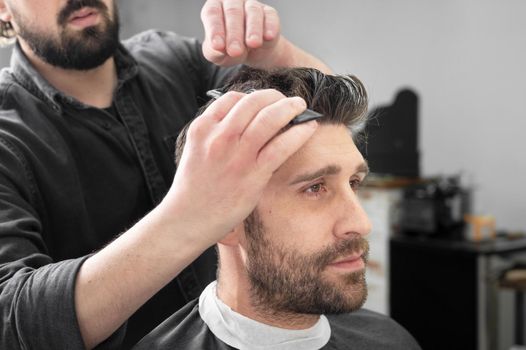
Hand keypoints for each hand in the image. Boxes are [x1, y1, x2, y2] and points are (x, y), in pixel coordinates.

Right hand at [164, 90, 317, 245]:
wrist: (188, 218)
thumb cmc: (195, 186)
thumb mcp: (197, 149)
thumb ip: (217, 133)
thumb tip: (248, 120)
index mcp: (203, 128)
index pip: (233, 98)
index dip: (253, 96)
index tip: (265, 101)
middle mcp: (219, 137)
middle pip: (253, 102)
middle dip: (274, 96)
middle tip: (286, 100)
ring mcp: (237, 155)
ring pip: (269, 118)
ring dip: (290, 107)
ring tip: (300, 106)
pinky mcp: (253, 174)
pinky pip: (282, 146)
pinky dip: (299, 132)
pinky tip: (308, 127)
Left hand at [201, 0, 281, 66]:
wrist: (253, 53)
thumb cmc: (229, 49)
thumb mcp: (218, 54)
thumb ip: (214, 51)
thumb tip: (219, 48)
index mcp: (214, 8)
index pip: (212, 13)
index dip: (215, 29)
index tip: (218, 46)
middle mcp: (233, 3)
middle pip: (233, 12)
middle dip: (234, 33)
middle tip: (235, 51)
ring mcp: (252, 6)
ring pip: (253, 12)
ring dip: (253, 29)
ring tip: (253, 44)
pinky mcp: (269, 13)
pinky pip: (270, 17)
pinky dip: (270, 27)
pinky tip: (268, 37)